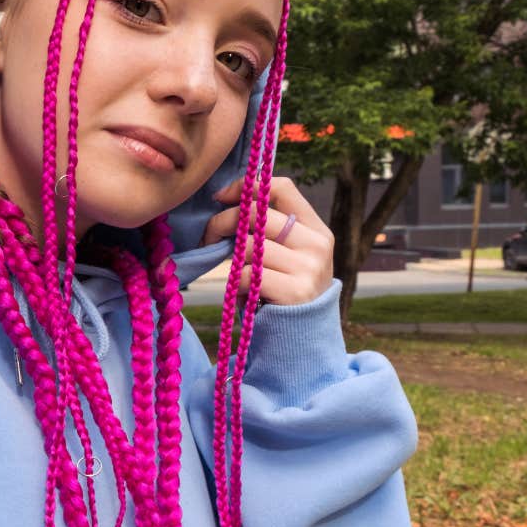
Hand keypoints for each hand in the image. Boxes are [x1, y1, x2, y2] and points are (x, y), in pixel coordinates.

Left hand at [201, 176, 334, 305]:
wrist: (302, 339)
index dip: (247, 187)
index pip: (282, 188)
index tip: (221, 198)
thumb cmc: (284, 290)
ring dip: (233, 260)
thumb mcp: (289, 255)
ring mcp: (308, 268)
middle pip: (258, 214)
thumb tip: (227, 197)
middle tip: (209, 236)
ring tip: (240, 275)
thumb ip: (270, 229)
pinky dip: (237, 284)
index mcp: (316, 229)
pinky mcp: (294, 292)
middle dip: (224, 222)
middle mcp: (316, 244)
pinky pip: (246, 275)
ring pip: (249, 246)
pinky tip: (245, 294)